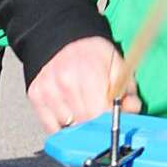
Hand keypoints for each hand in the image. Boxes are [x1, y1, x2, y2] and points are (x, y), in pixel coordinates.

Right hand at [27, 37, 141, 133]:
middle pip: (83, 123)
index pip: (99, 114)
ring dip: (76, 123)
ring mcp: (48, 90)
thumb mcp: (118, 66)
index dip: (108, 121)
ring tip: (81, 106)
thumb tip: (131, 110)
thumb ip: (128, 91)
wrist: (63, 39)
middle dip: (94, 121)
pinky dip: (60, 125)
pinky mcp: (36, 96)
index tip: (111, 119)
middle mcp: (65, 82)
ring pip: (67, 126)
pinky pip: (50, 127)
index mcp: (89, 73)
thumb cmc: (92, 54)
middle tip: (97, 111)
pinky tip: (68, 111)